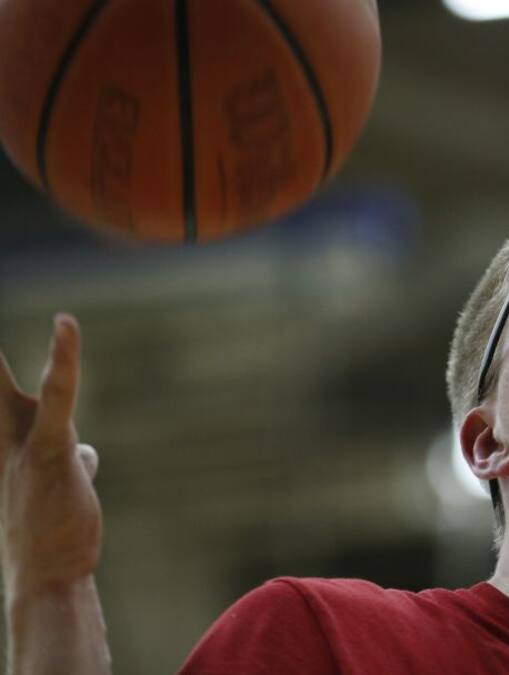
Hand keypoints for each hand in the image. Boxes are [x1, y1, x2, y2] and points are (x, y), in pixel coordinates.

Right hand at [0, 314, 101, 598]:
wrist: (47, 578)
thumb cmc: (53, 536)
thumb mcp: (60, 488)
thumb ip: (69, 460)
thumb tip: (88, 452)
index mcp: (2, 446)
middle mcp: (1, 442)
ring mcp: (21, 444)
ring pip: (13, 386)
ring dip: (33, 354)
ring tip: (48, 318)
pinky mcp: (49, 448)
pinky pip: (56, 393)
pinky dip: (62, 358)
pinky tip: (63, 324)